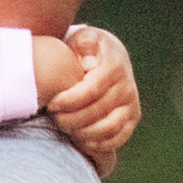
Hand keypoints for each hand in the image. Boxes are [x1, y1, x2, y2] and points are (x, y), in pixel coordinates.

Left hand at [44, 23, 139, 178]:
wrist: (110, 58)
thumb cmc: (87, 50)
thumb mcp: (83, 38)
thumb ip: (84, 44)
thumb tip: (88, 64)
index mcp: (114, 67)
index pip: (90, 91)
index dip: (68, 101)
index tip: (51, 104)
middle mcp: (127, 87)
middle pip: (96, 112)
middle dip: (71, 119)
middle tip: (54, 118)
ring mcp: (131, 105)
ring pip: (107, 129)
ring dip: (82, 133)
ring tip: (65, 127)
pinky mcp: (131, 120)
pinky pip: (116, 139)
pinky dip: (96, 144)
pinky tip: (79, 139)